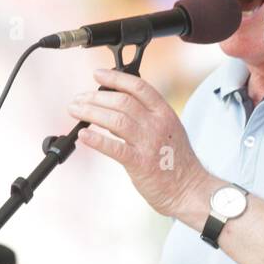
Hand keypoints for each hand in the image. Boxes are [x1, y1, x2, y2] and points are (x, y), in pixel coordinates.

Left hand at [67, 68, 207, 217]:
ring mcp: (149, 143)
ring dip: (91, 113)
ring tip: (75, 111)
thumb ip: (148, 116)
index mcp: (164, 113)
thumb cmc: (176, 161)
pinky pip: (114, 148)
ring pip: (116, 120)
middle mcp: (157, 124)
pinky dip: (96, 140)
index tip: (97, 74)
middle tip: (78, 99)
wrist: (189, 189)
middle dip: (96, 97)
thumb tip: (116, 106)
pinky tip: (83, 135)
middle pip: (123, 101)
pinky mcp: (140, 163)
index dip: (116, 78)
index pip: (139, 87)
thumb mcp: (169, 129)